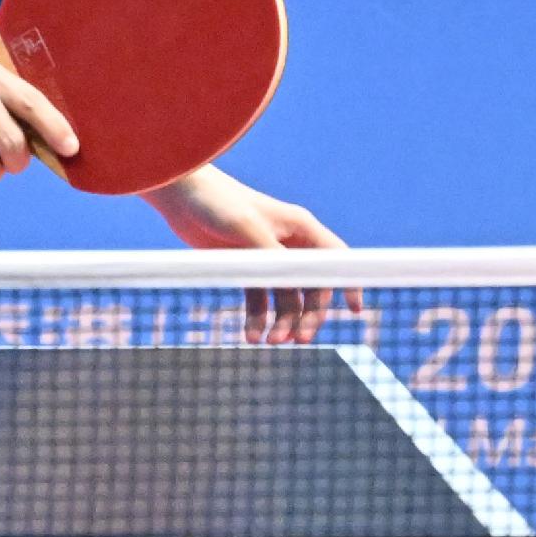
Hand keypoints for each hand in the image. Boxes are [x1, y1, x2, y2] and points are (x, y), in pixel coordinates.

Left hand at [144, 169, 347, 341]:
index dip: (348, 283)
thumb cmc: (217, 201)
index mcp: (299, 228)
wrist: (179, 195)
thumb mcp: (247, 228)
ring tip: (269, 341)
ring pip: (285, 299)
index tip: (356, 309)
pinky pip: (259, 301)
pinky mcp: (244, 268)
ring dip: (281, 322)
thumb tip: (293, 282)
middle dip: (307, 315)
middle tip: (299, 339)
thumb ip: (271, 254)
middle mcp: (288, 244)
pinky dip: (257, 319)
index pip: (334, 258)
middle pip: (310, 288)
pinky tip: (251, 336)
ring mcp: (266, 258)